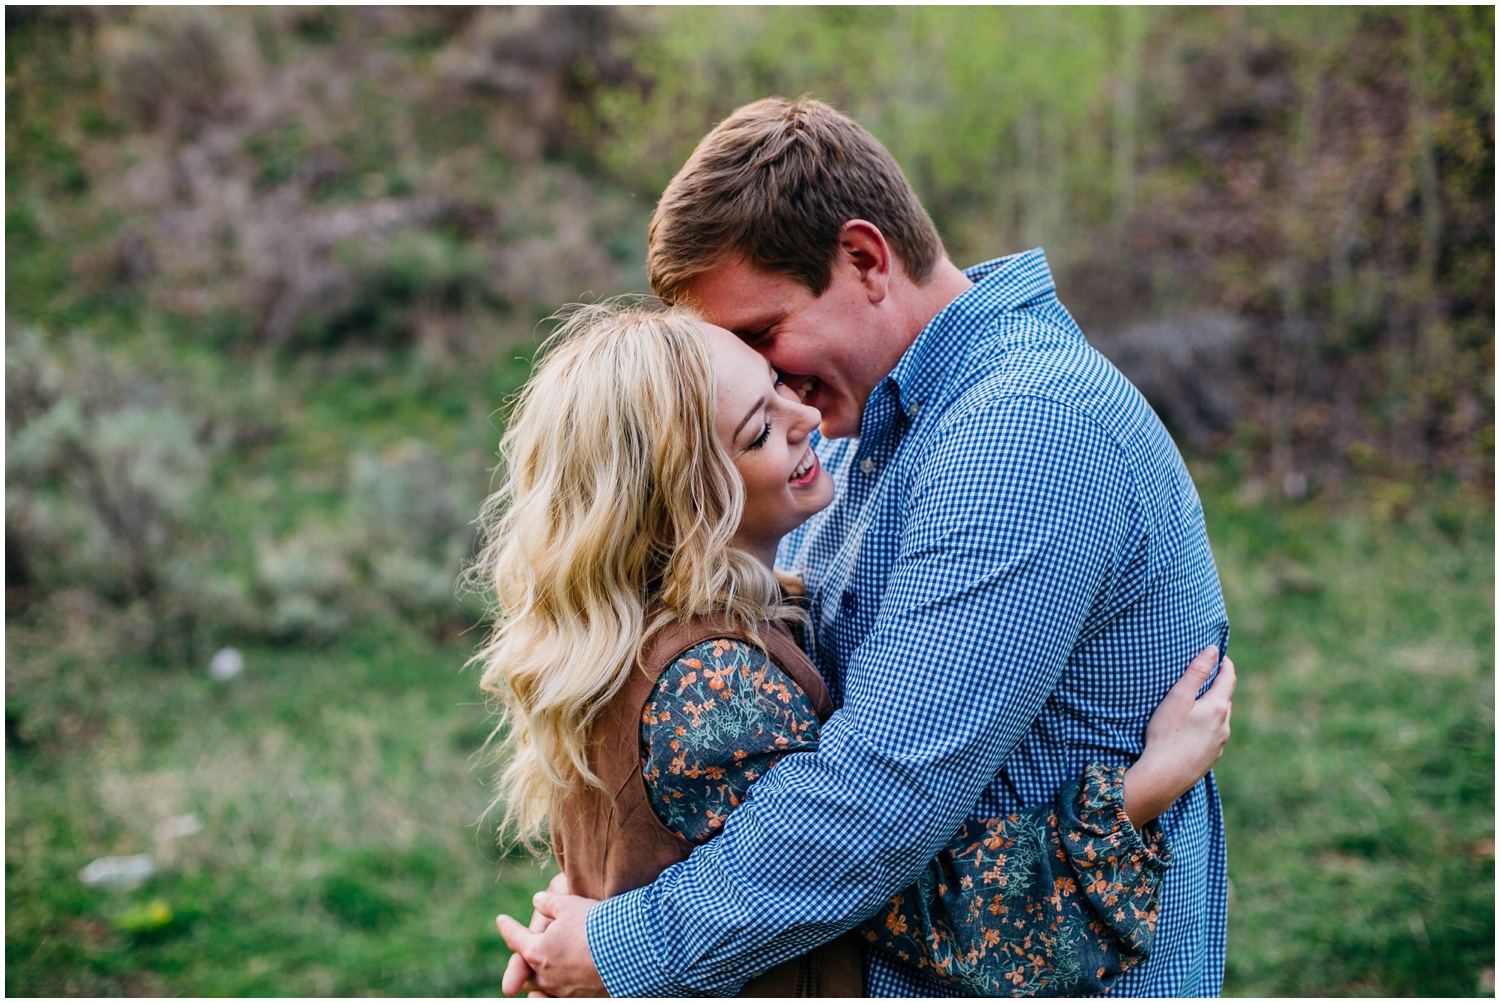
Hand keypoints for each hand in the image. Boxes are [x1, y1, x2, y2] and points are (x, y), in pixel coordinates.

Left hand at [497, 889, 606, 997]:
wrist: (627, 950)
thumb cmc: (594, 924)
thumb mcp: (568, 904)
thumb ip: (549, 903)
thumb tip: (537, 900)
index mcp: (537, 951)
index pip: (516, 938)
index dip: (507, 927)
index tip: (501, 920)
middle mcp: (546, 976)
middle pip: (526, 972)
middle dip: (521, 963)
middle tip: (522, 954)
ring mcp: (564, 991)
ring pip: (543, 989)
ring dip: (540, 979)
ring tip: (545, 970)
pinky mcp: (583, 997)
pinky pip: (563, 996)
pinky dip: (560, 989)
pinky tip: (568, 981)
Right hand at [1122, 646, 1234, 823]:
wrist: (1164, 777)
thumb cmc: (1167, 734)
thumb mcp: (1178, 697)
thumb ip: (1196, 672)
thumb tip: (1214, 650)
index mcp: (1217, 707)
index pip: (1228, 679)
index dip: (1225, 664)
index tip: (1220, 655)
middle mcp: (1223, 726)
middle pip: (1225, 700)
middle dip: (1218, 687)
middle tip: (1206, 678)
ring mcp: (1218, 745)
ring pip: (1220, 720)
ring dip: (1213, 709)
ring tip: (1198, 705)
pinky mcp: (1209, 759)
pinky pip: (1213, 738)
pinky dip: (1207, 729)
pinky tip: (1193, 732)